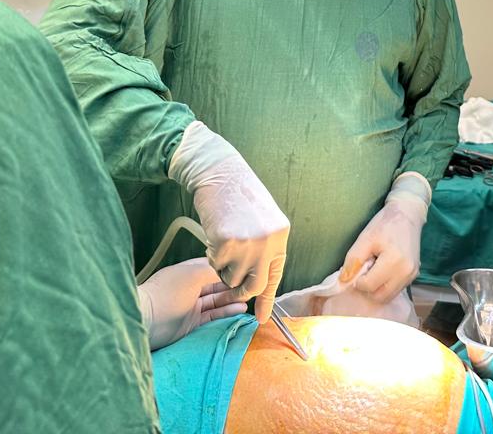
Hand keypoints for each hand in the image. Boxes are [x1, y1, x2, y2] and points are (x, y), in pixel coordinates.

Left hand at [138, 258, 247, 350]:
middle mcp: (191, 286)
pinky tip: (239, 309)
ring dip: (233, 300)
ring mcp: (191, 305)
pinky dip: (226, 312)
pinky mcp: (192, 322)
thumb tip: (230, 269)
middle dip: (234, 285)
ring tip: (248, 299)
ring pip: (217, 301)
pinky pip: (213, 315)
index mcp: (189, 270)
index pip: (215, 267)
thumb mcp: (193, 274)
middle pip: (217, 284)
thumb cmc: (168, 291)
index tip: (247, 270)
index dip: (230, 268)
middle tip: (252, 287)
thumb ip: (213, 270)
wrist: (147, 319)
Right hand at [169, 122, 289, 323]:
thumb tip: (260, 279)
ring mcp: (248, 243)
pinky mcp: (227, 242)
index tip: (263, 319)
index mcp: (280, 236)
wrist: (219, 172)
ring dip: (224, 268)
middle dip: (240, 290)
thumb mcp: (262, 220)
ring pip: (232, 276)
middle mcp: (269, 242)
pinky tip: (214, 235)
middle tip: (230, 284)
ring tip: (222, 245)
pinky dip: (211, 255)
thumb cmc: (238, 195)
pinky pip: (215, 264)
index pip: (275, 276)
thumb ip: (264, 247)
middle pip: (254, 285)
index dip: (268, 300)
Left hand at [339, 173, 428, 303]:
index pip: (369, 286)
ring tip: (373, 269)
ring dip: (376, 288)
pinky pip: (395, 290)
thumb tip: (343, 281)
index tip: (357, 268)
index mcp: (394, 262)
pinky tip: (382, 270)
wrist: (407, 214)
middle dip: (367, 288)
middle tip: (364, 271)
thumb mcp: (365, 238)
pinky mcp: (414, 275)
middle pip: (380, 296)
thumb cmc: (385, 224)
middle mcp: (406, 272)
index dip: (358, 281)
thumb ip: (353, 260)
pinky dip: (385, 285)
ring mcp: (412, 275)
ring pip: (388, 296)